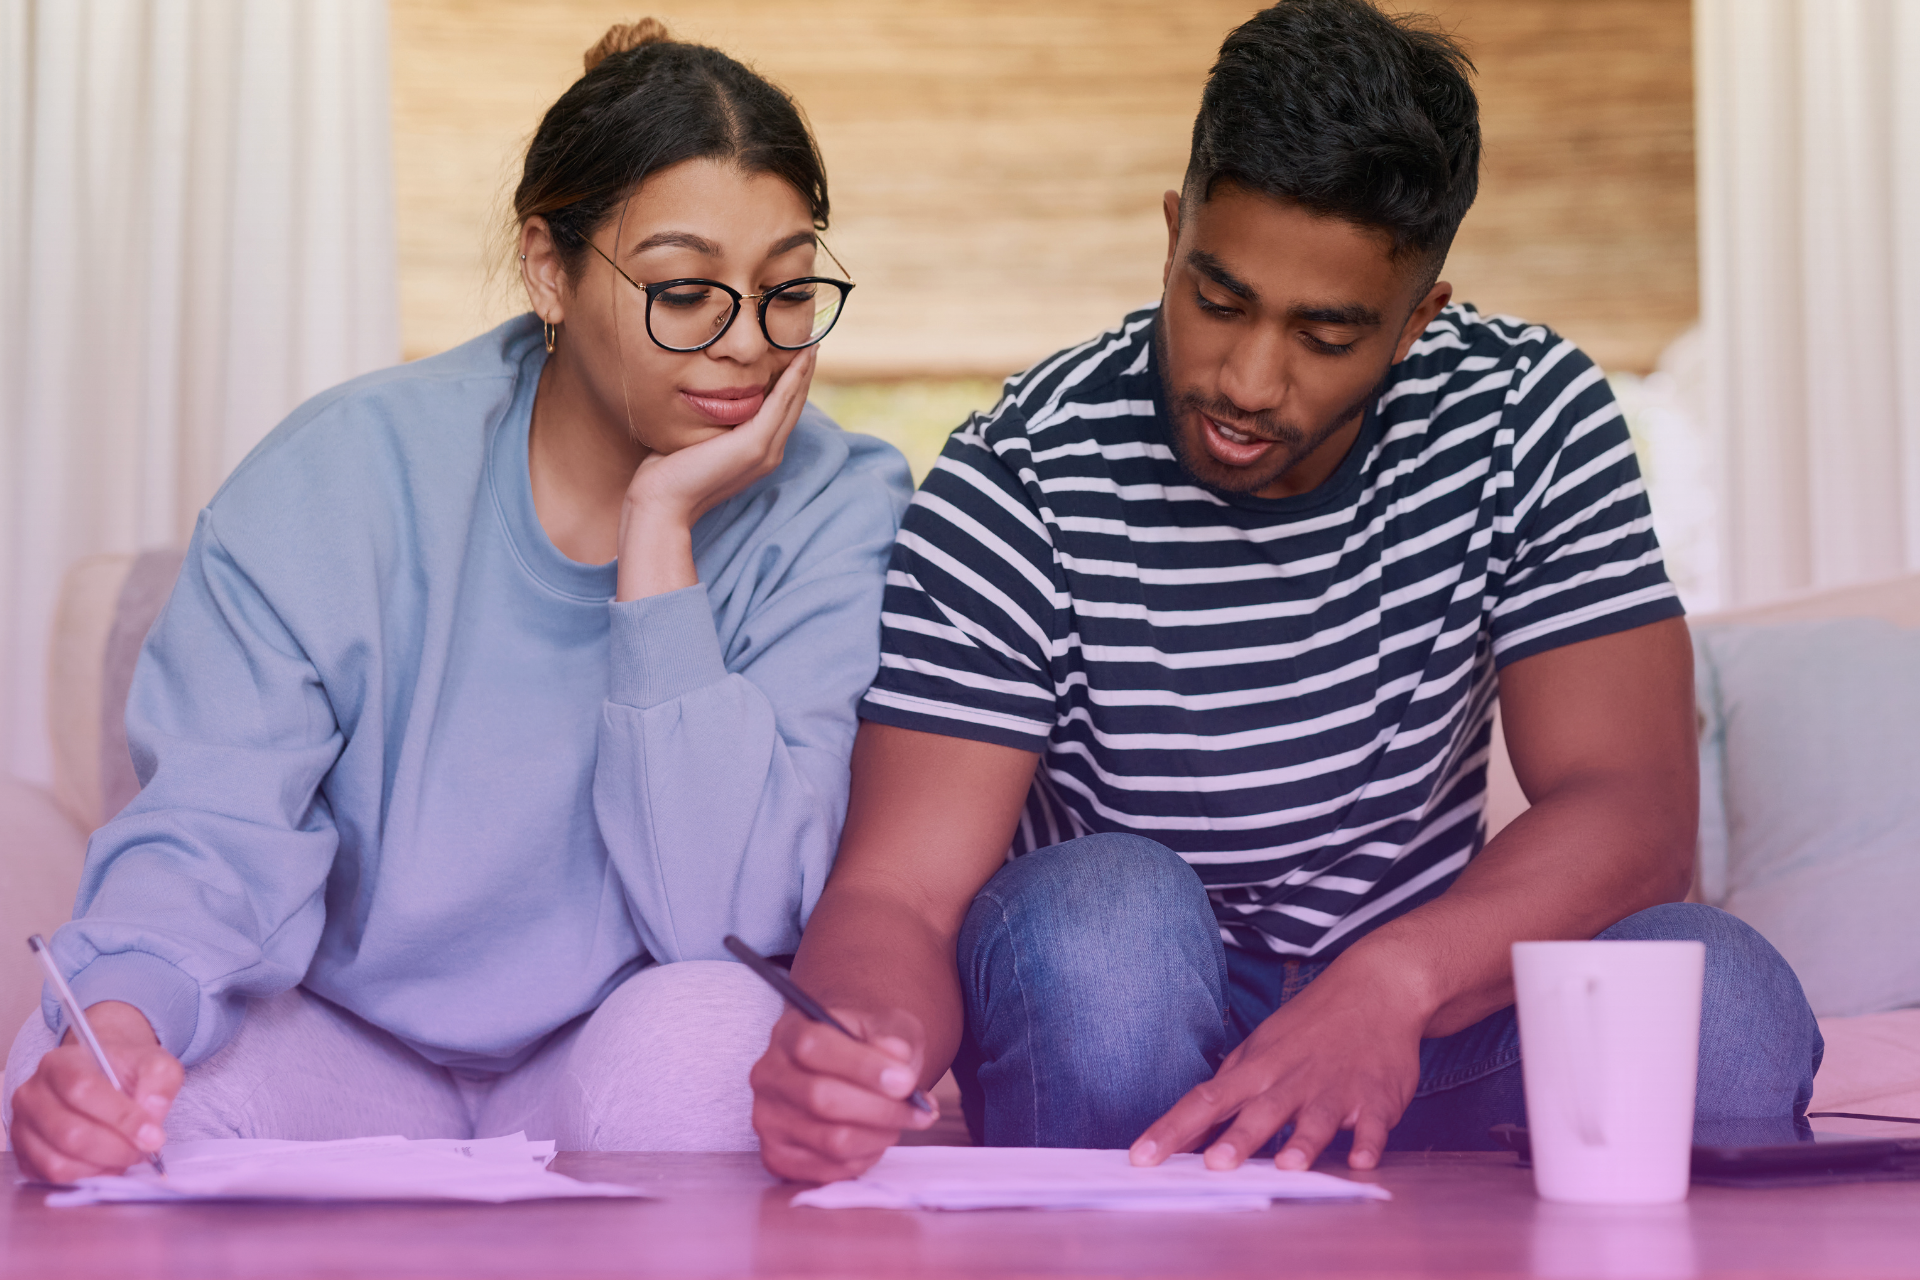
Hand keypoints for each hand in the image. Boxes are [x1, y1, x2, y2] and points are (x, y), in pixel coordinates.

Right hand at [10, 1001, 182, 1183]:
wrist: (106, 1078)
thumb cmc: (126, 1072)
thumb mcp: (155, 1064)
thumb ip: (160, 1082)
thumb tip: (152, 1112)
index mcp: (60, 1063)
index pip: (83, 1090)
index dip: (121, 1118)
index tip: (153, 1135)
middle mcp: (32, 1095)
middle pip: (70, 1134)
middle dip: (116, 1149)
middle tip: (143, 1150)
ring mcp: (23, 1127)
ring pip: (58, 1163)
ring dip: (102, 1167)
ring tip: (127, 1155)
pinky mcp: (24, 1155)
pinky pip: (52, 1179)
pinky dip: (86, 1177)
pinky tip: (108, 1163)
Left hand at [615, 346, 816, 600]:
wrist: (663, 502)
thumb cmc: (668, 473)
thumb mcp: (695, 439)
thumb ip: (709, 423)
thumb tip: (700, 397)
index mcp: (757, 453)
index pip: (781, 412)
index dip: (791, 384)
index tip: (796, 355)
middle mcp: (769, 453)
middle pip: (794, 405)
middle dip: (804, 373)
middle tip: (812, 341)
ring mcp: (765, 450)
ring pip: (793, 401)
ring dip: (804, 370)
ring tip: (811, 343)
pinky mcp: (755, 445)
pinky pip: (781, 402)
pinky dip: (793, 378)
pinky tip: (799, 357)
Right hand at [750, 1004, 937, 1181]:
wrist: (845, 1067)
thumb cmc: (866, 1044)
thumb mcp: (886, 1026)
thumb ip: (893, 1036)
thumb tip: (898, 1057)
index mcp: (788, 1032)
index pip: (814, 1048)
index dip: (863, 1067)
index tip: (906, 1081)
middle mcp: (769, 1075)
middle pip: (822, 1100)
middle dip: (882, 1109)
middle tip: (921, 1111)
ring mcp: (768, 1119)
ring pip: (831, 1140)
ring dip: (879, 1136)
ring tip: (902, 1122)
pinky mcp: (777, 1156)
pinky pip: (829, 1169)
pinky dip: (865, 1157)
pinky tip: (878, 1138)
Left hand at [1129, 957, 1424, 1172]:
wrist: (1376, 987)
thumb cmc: (1308, 1027)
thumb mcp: (1260, 1050)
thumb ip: (1227, 1091)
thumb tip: (1187, 1134)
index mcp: (1256, 1070)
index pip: (1203, 1100)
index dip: (1171, 1130)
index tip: (1140, 1159)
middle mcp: (1291, 1081)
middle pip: (1258, 1113)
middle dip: (1237, 1140)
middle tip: (1214, 1167)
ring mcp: (1335, 1088)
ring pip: (1316, 1119)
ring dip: (1303, 1142)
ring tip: (1288, 1166)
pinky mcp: (1376, 1097)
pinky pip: (1373, 1124)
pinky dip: (1369, 1142)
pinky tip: (1362, 1162)